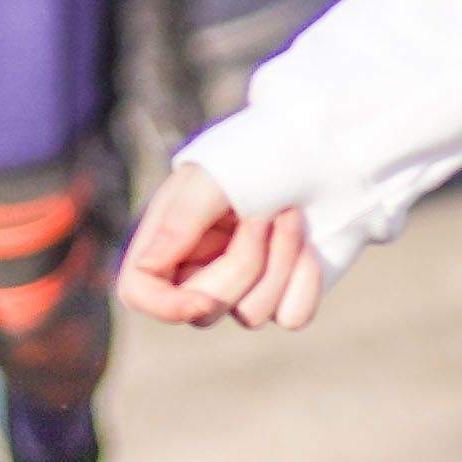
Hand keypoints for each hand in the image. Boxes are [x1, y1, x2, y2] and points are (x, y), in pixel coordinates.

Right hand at [125, 162, 328, 332]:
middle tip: (266, 212)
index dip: (165, 308)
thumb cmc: (256, 152)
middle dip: (244, 262)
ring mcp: (243, 286)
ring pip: (252, 316)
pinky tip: (310, 245)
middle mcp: (200, 269)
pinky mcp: (285, 293)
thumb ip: (179, 222)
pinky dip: (306, 279)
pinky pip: (293, 315)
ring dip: (281, 259)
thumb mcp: (213, 177)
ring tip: (292, 214)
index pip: (140, 293)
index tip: (202, 300)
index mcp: (168, 237)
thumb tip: (145, 268)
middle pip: (205, 312)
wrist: (320, 146)